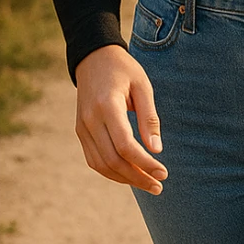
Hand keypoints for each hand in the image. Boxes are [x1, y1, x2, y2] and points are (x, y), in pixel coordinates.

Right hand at [74, 45, 167, 194]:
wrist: (93, 59)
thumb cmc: (123, 70)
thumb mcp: (142, 86)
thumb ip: (149, 117)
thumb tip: (156, 150)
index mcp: (107, 106)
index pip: (125, 145)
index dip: (144, 163)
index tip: (163, 173)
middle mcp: (90, 120)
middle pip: (113, 160)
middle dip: (137, 177)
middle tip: (159, 185)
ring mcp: (82, 127)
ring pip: (101, 165)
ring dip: (125, 178)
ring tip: (147, 183)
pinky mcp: (80, 132)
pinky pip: (94, 159)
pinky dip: (111, 171)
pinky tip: (130, 174)